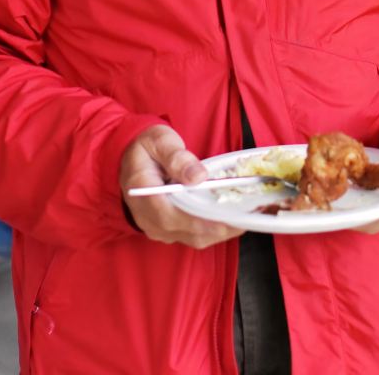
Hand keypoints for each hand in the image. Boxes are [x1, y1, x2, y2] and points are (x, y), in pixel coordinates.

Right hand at [119, 125, 242, 248]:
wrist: (132, 157)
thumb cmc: (146, 146)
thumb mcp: (159, 140)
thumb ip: (177, 157)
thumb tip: (198, 177)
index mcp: (142, 192)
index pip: (169, 214)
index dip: (198, 221)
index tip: (224, 219)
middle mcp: (146, 216)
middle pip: (185, 231)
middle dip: (217, 227)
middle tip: (246, 218)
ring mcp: (156, 226)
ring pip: (192, 238)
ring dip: (219, 232)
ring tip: (244, 218)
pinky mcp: (168, 229)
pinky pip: (192, 236)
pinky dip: (213, 230)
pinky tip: (231, 219)